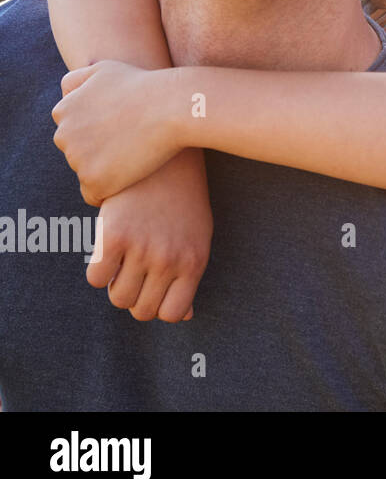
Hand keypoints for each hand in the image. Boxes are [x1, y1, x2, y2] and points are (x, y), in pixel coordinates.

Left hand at [52, 60, 180, 204]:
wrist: (173, 106)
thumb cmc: (145, 85)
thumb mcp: (104, 69)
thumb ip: (77, 81)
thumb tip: (65, 95)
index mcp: (63, 111)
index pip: (72, 131)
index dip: (98, 132)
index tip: (121, 130)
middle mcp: (63, 135)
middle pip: (77, 153)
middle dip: (99, 152)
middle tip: (132, 144)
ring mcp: (77, 159)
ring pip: (87, 173)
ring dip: (107, 170)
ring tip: (136, 158)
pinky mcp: (95, 180)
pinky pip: (94, 195)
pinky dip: (110, 190)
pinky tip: (130, 180)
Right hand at [88, 148, 211, 321]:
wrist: (165, 161)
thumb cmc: (183, 203)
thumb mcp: (197, 238)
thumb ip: (189, 277)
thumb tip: (185, 317)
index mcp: (194, 263)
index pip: (172, 313)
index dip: (159, 307)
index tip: (154, 291)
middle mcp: (169, 260)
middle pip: (142, 310)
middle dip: (136, 298)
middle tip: (134, 275)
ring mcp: (142, 249)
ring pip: (118, 298)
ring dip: (116, 286)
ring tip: (123, 263)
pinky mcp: (114, 236)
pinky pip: (96, 278)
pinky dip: (98, 271)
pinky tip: (108, 252)